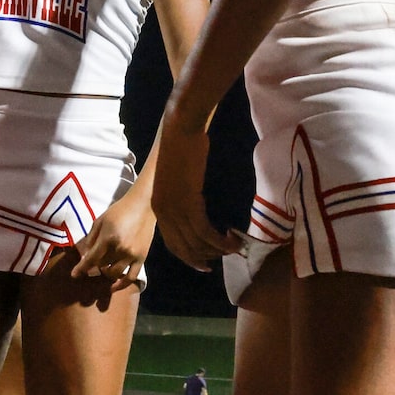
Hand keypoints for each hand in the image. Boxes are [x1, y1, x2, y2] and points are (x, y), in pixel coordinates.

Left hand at [72, 182, 155, 290]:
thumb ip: (91, 239)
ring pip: (114, 273)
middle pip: (102, 266)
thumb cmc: (119, 211)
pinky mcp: (141, 258)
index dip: (81, 268)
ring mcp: (132, 255)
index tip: (74, 275)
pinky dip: (121, 285)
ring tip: (104, 267)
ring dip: (106, 272)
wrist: (143, 205)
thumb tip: (85, 257)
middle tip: (93, 263)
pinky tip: (114, 286)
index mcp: (108, 238)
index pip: (91, 259)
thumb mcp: (100, 221)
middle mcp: (120, 249)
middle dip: (95, 266)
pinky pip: (131, 277)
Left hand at [151, 107, 237, 270]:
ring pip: (198, 242)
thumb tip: (198, 210)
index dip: (189, 257)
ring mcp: (175, 210)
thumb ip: (184, 198)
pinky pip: (206, 231)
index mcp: (159, 208)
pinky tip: (233, 238)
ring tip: (235, 247)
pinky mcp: (189, 203)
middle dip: (204, 258)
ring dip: (218, 249)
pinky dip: (220, 240)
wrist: (180, 130)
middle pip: (184, 248)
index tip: (204, 263)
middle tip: (222, 259)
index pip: (173, 244)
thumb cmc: (180, 148)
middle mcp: (164, 213)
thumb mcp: (178, 179)